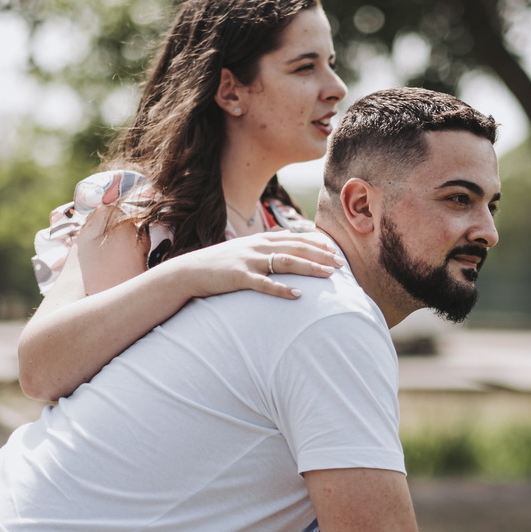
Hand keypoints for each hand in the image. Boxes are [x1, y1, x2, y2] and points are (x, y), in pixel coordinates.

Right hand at [173, 231, 342, 299]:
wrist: (190, 271)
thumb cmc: (221, 262)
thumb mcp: (246, 247)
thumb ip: (268, 241)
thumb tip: (289, 236)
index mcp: (261, 239)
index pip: (296, 238)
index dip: (317, 244)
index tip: (335, 250)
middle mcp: (258, 247)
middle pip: (296, 248)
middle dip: (320, 255)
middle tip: (340, 264)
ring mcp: (249, 261)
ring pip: (286, 262)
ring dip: (309, 268)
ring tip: (328, 275)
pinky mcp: (239, 277)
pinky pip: (264, 284)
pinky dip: (282, 290)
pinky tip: (297, 295)